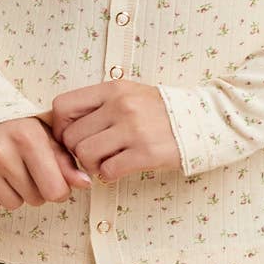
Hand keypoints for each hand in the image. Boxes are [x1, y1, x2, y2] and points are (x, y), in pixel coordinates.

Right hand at [0, 115, 91, 213]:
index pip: (56, 191)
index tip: (52, 177)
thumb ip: (66, 160)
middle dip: (36, 189)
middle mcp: (1, 149)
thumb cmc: (17, 128)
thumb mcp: (46, 135)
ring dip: (14, 193)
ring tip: (8, 171)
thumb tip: (85, 183)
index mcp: (28, 137)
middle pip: (35, 199)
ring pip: (12, 205)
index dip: (58, 189)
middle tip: (26, 169)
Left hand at [50, 81, 181, 184]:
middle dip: (77, 152)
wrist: (203, 119)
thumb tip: (63, 130)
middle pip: (71, 137)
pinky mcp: (146, 153)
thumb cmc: (160, 111)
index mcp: (113, 89)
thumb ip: (99, 106)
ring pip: (85, 155)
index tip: (71, 137)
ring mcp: (133, 129)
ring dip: (92, 166)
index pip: (62, 106)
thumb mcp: (129, 94)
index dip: (59, 128)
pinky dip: (109, 175)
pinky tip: (120, 169)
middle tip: (93, 155)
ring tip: (107, 162)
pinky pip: (107, 171)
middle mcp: (121, 105)